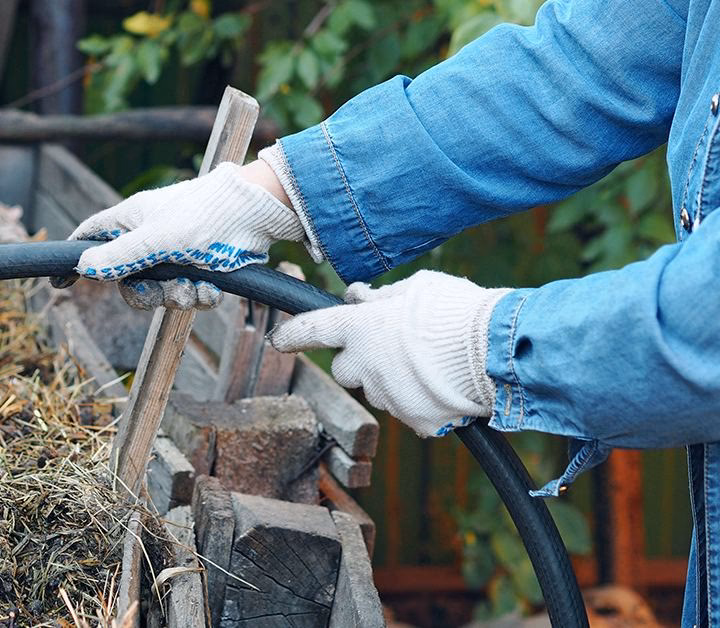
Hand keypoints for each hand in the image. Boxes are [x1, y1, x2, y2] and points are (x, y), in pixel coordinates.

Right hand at [53, 160, 306, 309]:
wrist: (257, 214)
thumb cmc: (205, 215)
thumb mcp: (157, 239)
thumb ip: (120, 255)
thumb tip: (83, 267)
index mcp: (131, 220)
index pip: (91, 238)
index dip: (76, 258)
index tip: (61, 281)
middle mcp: (149, 237)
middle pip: (128, 279)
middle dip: (147, 294)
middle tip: (162, 293)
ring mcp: (175, 253)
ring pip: (161, 290)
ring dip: (179, 296)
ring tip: (197, 289)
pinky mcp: (200, 266)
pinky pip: (189, 291)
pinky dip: (200, 295)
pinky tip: (213, 290)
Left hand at [269, 270, 512, 436]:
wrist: (501, 352)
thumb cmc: (460, 310)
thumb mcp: (419, 287)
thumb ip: (382, 297)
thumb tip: (359, 298)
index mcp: (360, 328)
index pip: (313, 330)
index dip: (293, 335)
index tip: (280, 339)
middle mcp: (366, 366)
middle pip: (345, 369)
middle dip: (359, 360)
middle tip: (390, 347)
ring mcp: (389, 397)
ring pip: (379, 390)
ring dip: (392, 379)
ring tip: (431, 362)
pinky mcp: (415, 421)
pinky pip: (409, 411)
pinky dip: (421, 400)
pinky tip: (445, 383)